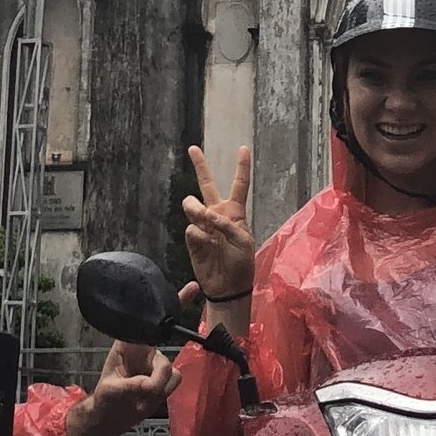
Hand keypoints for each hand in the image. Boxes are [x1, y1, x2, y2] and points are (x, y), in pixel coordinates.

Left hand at [66, 338, 179, 435]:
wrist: (111, 418)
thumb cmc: (106, 399)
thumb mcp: (111, 391)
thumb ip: (131, 385)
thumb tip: (149, 384)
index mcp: (126, 346)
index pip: (144, 333)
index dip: (152, 344)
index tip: (149, 364)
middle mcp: (144, 351)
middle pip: (163, 359)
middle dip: (157, 380)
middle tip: (147, 392)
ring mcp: (155, 364)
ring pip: (172, 371)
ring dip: (160, 390)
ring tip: (143, 400)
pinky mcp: (164, 378)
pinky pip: (175, 382)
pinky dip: (164, 394)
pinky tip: (149, 401)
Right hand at [178, 141, 253, 317]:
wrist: (227, 287)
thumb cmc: (241, 264)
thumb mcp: (244, 242)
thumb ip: (228, 225)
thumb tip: (207, 216)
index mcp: (235, 212)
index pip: (239, 185)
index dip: (241, 166)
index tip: (243, 148)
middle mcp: (217, 214)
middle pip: (207, 184)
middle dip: (200, 166)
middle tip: (192, 148)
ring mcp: (203, 225)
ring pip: (191, 204)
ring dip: (196, 209)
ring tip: (206, 222)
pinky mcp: (192, 238)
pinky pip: (191, 228)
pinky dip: (199, 235)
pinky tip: (208, 245)